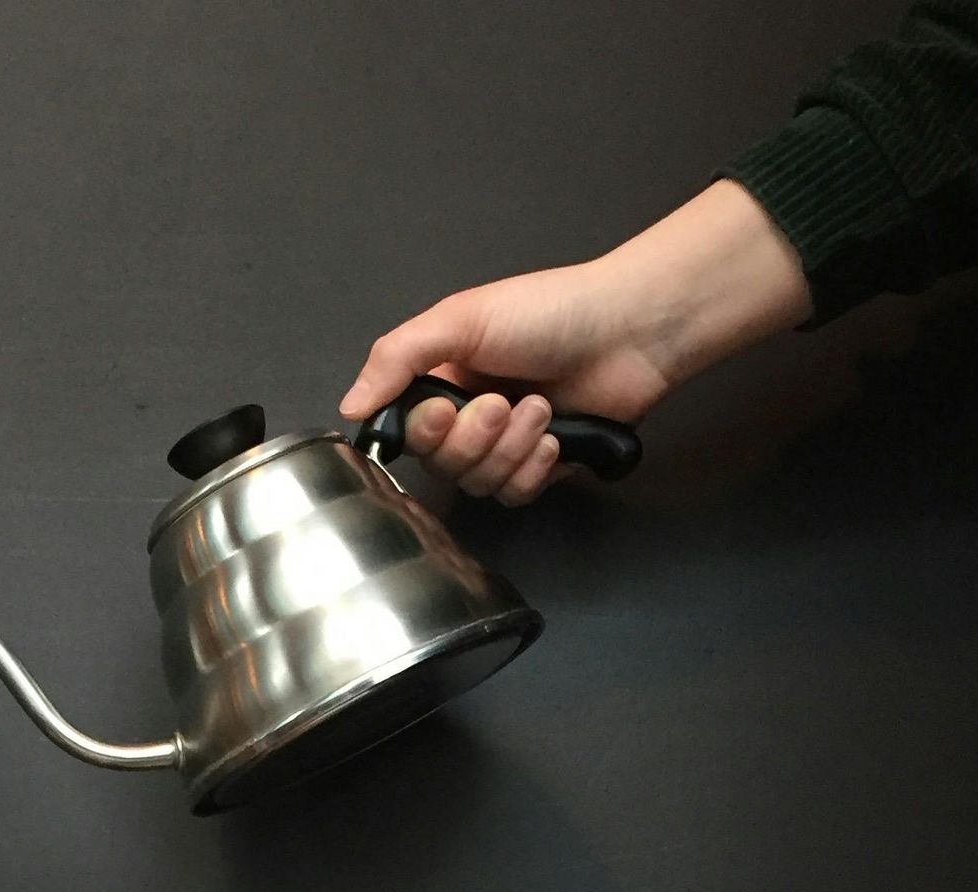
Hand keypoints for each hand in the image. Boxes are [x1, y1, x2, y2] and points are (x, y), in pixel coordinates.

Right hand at [340, 181, 813, 504]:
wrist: (629, 330)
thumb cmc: (550, 312)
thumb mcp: (459, 319)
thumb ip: (396, 358)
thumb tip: (349, 406)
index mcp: (441, 377)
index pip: (404, 431)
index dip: (423, 432)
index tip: (444, 410)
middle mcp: (468, 414)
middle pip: (441, 464)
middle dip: (473, 439)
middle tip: (503, 402)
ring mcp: (505, 442)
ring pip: (478, 482)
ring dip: (510, 449)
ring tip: (540, 408)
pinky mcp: (541, 465)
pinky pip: (514, 494)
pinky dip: (532, 469)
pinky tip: (553, 437)